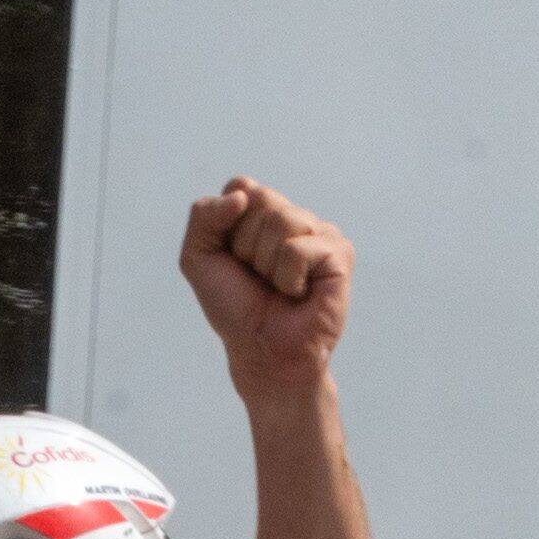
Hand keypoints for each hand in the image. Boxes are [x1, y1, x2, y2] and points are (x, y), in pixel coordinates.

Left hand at [178, 178, 350, 408]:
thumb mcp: (198, 258)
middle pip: (261, 199)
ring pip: (281, 220)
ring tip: (278, 287)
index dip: (228, 227)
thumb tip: (243, 195)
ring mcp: (321, 233)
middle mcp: (296, 217)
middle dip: (246, 245)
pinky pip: (298, 248)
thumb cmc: (236, 308)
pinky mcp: (340, 254)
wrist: (261, 352)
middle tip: (258, 277)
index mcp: (266, 212)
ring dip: (266, 263)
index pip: (242, 185)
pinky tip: (298, 295)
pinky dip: (287, 278)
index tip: (236, 259)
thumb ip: (203, 215)